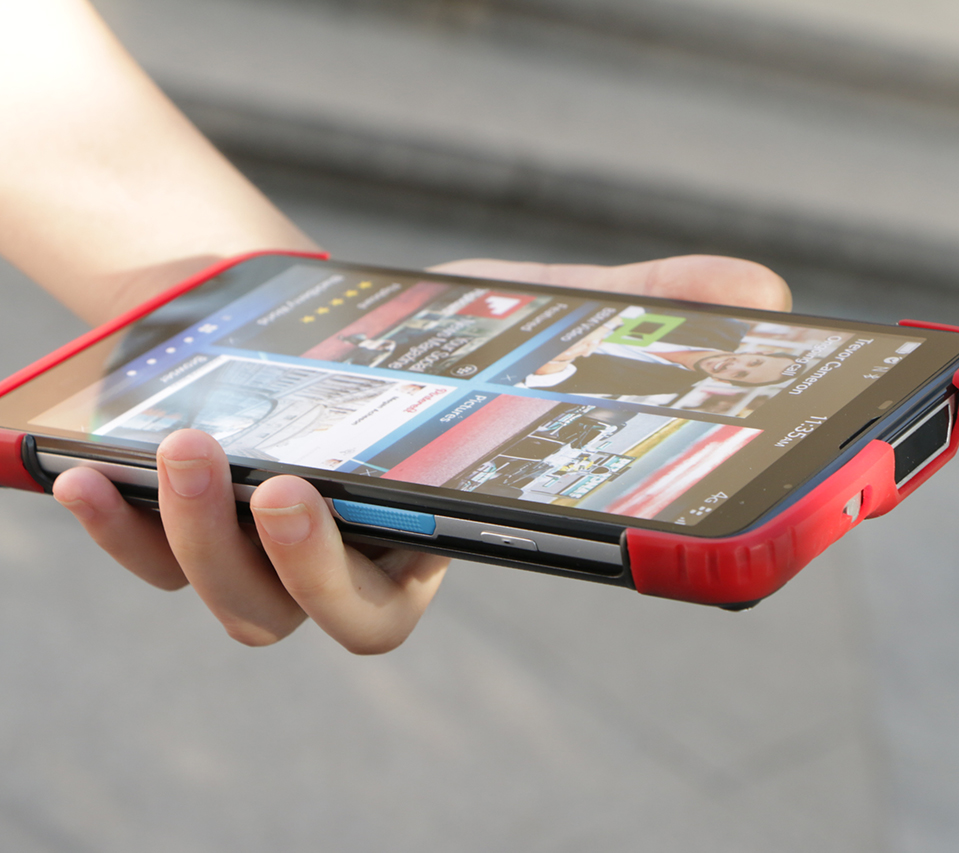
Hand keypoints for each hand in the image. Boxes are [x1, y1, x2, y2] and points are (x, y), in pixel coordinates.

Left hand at [51, 255, 789, 652]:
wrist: (309, 317)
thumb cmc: (430, 334)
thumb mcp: (530, 310)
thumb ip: (641, 307)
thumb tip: (768, 293)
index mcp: (441, 536)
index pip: (448, 591)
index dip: (431, 583)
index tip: (446, 523)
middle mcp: (355, 565)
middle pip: (337, 624)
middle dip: (307, 572)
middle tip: (290, 486)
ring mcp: (264, 556)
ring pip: (236, 603)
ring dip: (202, 537)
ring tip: (201, 446)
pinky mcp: (186, 525)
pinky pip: (145, 559)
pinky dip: (114, 526)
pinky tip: (85, 469)